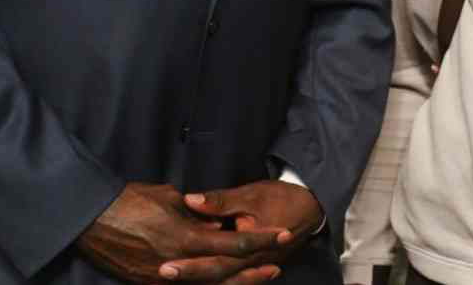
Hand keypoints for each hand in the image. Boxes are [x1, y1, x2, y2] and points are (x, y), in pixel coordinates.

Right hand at [76, 182, 284, 282]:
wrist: (90, 218)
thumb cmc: (130, 200)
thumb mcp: (169, 199)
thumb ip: (198, 215)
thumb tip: (217, 227)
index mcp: (186, 238)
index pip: (234, 244)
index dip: (261, 241)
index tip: (282, 235)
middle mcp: (178, 264)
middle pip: (225, 273)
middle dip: (253, 270)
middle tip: (277, 267)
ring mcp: (162, 278)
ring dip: (234, 282)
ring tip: (257, 277)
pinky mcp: (149, 283)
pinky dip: (205, 284)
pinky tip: (219, 280)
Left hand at [170, 180, 324, 276]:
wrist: (311, 209)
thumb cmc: (281, 199)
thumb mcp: (250, 196)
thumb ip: (219, 201)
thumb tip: (189, 200)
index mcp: (250, 250)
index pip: (215, 261)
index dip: (190, 265)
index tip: (164, 264)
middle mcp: (251, 265)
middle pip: (214, 276)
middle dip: (188, 274)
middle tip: (160, 272)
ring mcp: (253, 268)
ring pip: (222, 279)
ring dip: (197, 277)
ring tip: (168, 274)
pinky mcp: (252, 266)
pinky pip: (229, 275)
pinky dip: (211, 276)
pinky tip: (192, 273)